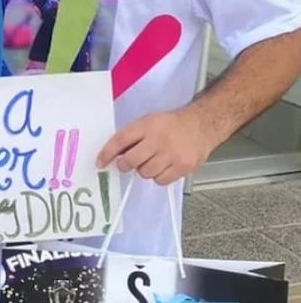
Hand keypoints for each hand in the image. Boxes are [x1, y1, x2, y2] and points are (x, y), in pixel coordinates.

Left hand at [96, 107, 215, 185]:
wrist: (202, 125)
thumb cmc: (171, 124)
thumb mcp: (148, 122)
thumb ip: (132, 136)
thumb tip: (113, 154)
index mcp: (147, 125)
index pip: (120, 140)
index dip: (107, 153)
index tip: (100, 163)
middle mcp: (159, 140)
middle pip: (131, 161)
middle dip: (125, 165)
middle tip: (127, 163)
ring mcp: (172, 155)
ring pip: (145, 173)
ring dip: (144, 170)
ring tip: (152, 161)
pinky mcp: (183, 167)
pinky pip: (160, 180)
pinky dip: (158, 177)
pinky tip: (163, 167)